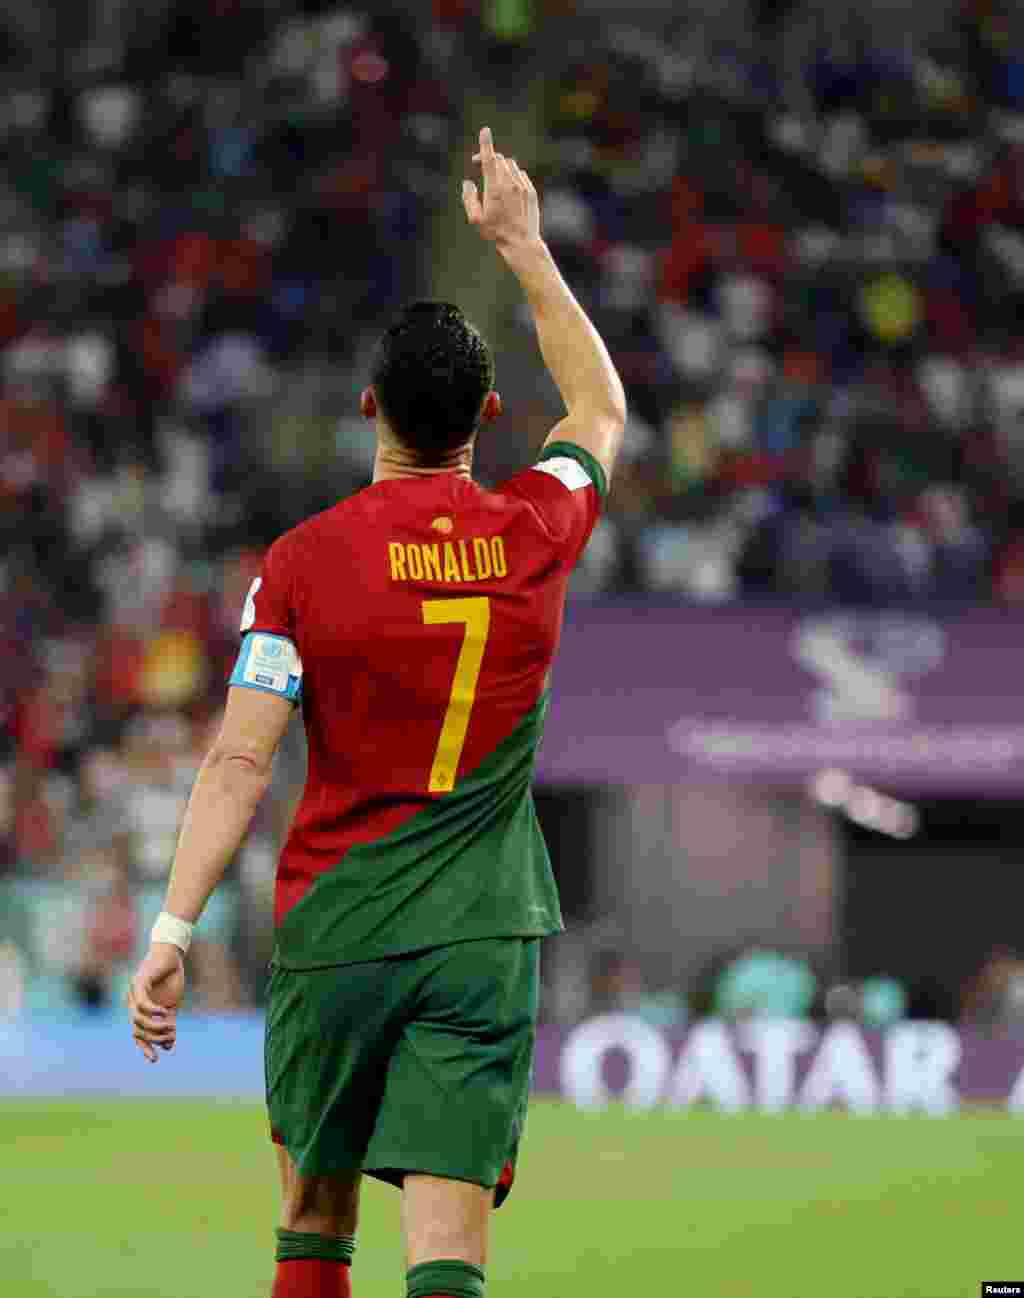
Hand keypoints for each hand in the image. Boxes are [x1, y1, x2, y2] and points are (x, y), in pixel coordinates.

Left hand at [127, 943, 184, 1063]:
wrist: (171, 955)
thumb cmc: (170, 978)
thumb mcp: (171, 1005)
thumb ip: (168, 1024)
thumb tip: (169, 1046)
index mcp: (139, 1011)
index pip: (137, 1035)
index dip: (144, 1048)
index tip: (155, 1060)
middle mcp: (132, 1004)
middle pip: (136, 1030)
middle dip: (152, 1038)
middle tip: (169, 1038)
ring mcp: (134, 994)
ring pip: (137, 1020)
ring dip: (154, 1027)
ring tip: (169, 1027)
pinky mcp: (139, 983)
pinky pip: (142, 1003)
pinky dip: (153, 1011)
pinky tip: (165, 1012)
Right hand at [462, 126, 540, 253]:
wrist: (521, 243)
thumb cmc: (496, 233)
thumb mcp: (475, 219)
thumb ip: (468, 198)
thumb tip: (468, 182)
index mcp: (494, 188)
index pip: (489, 159)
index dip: (485, 144)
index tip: (485, 131)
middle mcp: (510, 184)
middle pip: (500, 160)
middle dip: (490, 158)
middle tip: (480, 164)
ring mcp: (522, 187)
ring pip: (511, 166)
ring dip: (501, 166)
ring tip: (494, 179)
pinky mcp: (530, 192)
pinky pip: (520, 175)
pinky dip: (513, 176)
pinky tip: (508, 188)